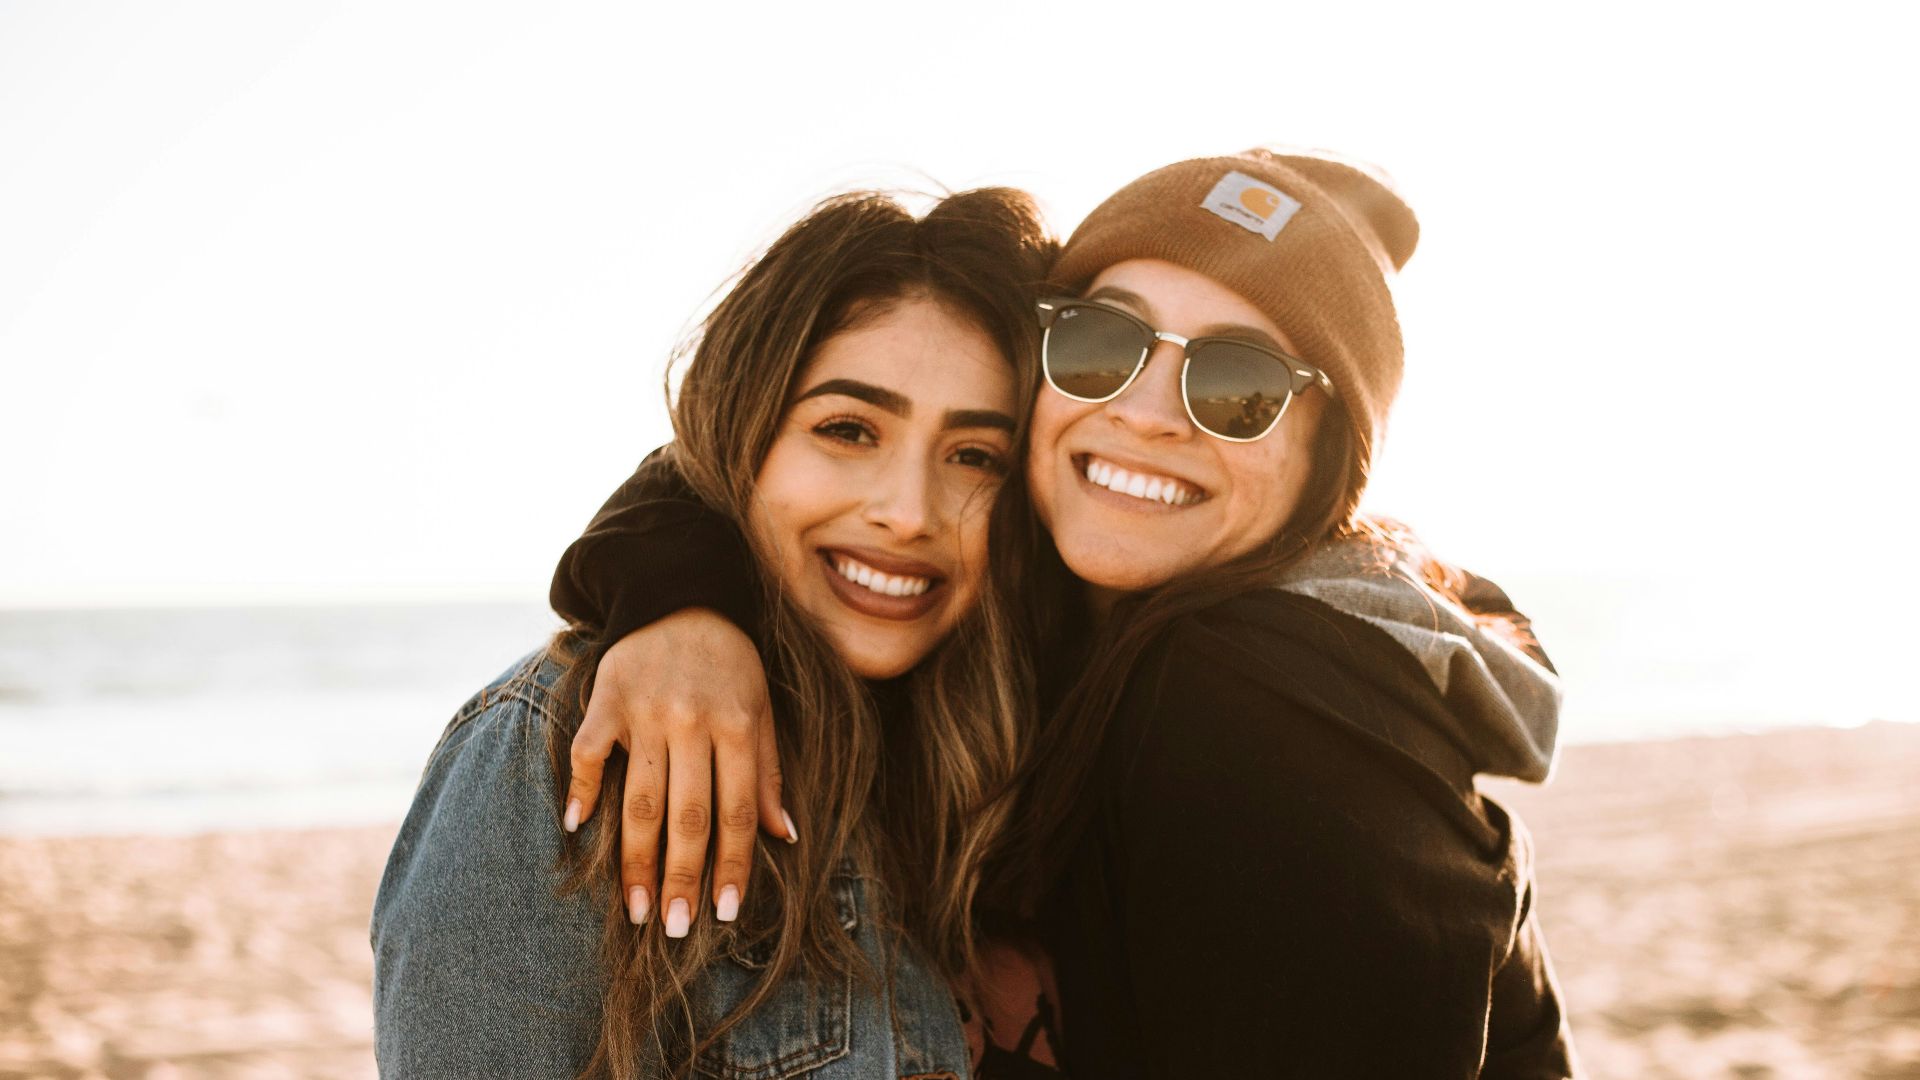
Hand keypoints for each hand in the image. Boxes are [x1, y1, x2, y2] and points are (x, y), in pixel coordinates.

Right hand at [562, 609, 793, 937]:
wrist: (678, 594)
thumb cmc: (728, 662)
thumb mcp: (761, 708)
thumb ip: (768, 771)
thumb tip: (783, 836)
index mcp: (736, 725)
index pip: (736, 810)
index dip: (732, 865)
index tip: (725, 912)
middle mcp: (691, 722)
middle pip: (686, 815)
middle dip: (682, 877)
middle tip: (675, 928)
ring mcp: (644, 711)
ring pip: (638, 798)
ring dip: (635, 859)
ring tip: (634, 908)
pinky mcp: (605, 699)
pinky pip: (587, 751)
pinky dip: (579, 789)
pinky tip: (577, 829)